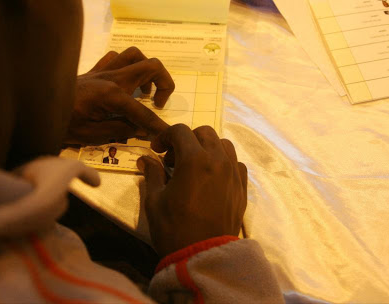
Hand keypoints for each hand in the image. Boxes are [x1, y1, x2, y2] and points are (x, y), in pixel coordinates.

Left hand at [64, 47, 174, 144]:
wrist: (36, 107)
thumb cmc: (63, 124)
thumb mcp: (93, 135)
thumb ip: (122, 129)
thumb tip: (143, 129)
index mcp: (112, 96)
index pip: (144, 112)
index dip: (158, 125)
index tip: (168, 134)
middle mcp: (112, 77)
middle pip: (151, 66)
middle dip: (164, 84)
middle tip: (157, 103)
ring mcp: (103, 70)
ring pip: (135, 54)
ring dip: (146, 71)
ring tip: (143, 92)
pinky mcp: (94, 69)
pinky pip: (116, 57)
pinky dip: (125, 66)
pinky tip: (123, 82)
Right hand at [137, 124, 246, 257]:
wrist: (203, 256)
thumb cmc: (174, 228)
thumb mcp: (154, 200)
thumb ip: (152, 174)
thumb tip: (146, 159)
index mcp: (195, 159)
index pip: (180, 131)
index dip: (165, 136)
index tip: (157, 150)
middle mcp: (218, 160)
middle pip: (205, 133)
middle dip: (187, 139)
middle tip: (174, 158)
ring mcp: (233, 173)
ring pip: (224, 145)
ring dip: (207, 148)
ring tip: (195, 165)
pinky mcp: (242, 188)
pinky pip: (236, 163)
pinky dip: (224, 163)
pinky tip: (212, 178)